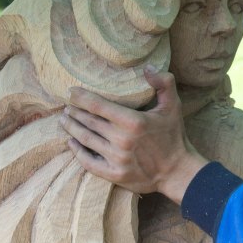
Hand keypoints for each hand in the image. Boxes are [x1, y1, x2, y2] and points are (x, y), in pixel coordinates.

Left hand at [60, 66, 208, 203]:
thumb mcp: (173, 106)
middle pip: (88, 121)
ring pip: (85, 140)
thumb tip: (147, 68)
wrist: (178, 172)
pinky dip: (76, 152)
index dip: (81, 97)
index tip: (71, 91)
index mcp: (133, 121)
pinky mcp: (114, 174)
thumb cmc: (174, 136)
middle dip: (74, 112)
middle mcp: (121, 140)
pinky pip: (88, 162)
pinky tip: (71, 143)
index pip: (98, 105)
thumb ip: (164, 83)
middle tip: (66, 106)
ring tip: (64, 120)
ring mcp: (117, 159)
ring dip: (72, 128)